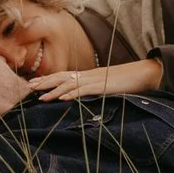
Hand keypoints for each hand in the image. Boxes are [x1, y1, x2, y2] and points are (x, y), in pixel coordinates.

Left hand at [27, 59, 163, 101]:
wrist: (144, 73)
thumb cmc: (127, 81)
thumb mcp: (107, 86)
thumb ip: (94, 89)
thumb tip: (83, 97)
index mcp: (88, 75)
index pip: (63, 75)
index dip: (47, 79)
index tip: (33, 83)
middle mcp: (88, 75)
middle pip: (62, 77)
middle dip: (44, 82)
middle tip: (29, 87)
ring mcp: (95, 80)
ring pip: (70, 84)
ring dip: (54, 91)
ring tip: (40, 97)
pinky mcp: (103, 86)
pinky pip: (85, 90)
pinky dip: (73, 94)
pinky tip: (63, 99)